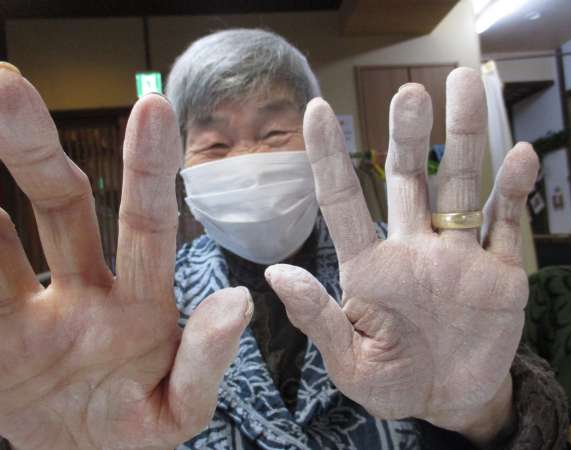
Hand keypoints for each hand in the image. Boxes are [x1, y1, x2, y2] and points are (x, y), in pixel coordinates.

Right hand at [0, 65, 251, 449]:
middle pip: (60, 204)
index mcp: (140, 304)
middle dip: (35, 147)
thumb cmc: (135, 431)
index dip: (149, 168)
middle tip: (6, 84)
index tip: (153, 107)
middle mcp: (84, 289)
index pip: (147, 224)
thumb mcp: (177, 410)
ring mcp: (30, 309)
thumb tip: (238, 301)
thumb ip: (205, 362)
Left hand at [266, 68, 536, 445]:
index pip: (342, 203)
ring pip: (461, 187)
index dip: (328, 158)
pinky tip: (518, 154)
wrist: (449, 401)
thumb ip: (316, 319)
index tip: (315, 109)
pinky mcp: (499, 273)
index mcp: (370, 268)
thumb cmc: (391, 383)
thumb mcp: (349, 363)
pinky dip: (515, 191)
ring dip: (464, 138)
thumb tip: (275, 274)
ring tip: (464, 84)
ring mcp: (458, 257)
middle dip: (407, 135)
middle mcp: (413, 249)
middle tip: (407, 91)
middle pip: (409, 179)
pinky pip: (507, 225)